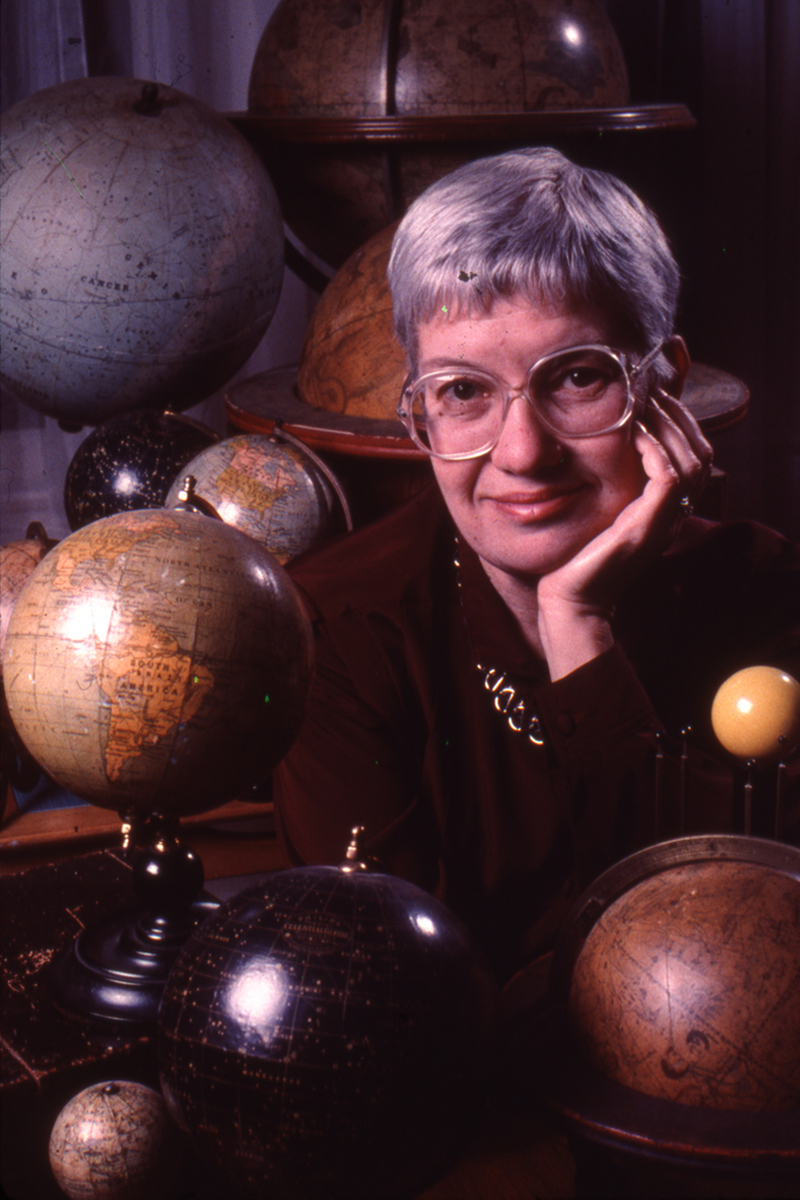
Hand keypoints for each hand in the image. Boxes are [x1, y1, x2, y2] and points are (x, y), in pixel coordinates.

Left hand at [537, 391, 712, 678]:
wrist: (567, 599)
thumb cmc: (574, 558)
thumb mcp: (597, 513)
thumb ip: (611, 486)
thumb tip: (602, 447)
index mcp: (665, 512)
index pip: (693, 457)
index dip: (680, 424)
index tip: (654, 397)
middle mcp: (672, 517)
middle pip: (700, 455)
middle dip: (678, 418)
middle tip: (652, 391)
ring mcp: (663, 524)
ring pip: (691, 463)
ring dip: (669, 427)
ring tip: (644, 404)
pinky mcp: (646, 528)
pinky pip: (667, 479)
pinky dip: (655, 450)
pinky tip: (634, 432)